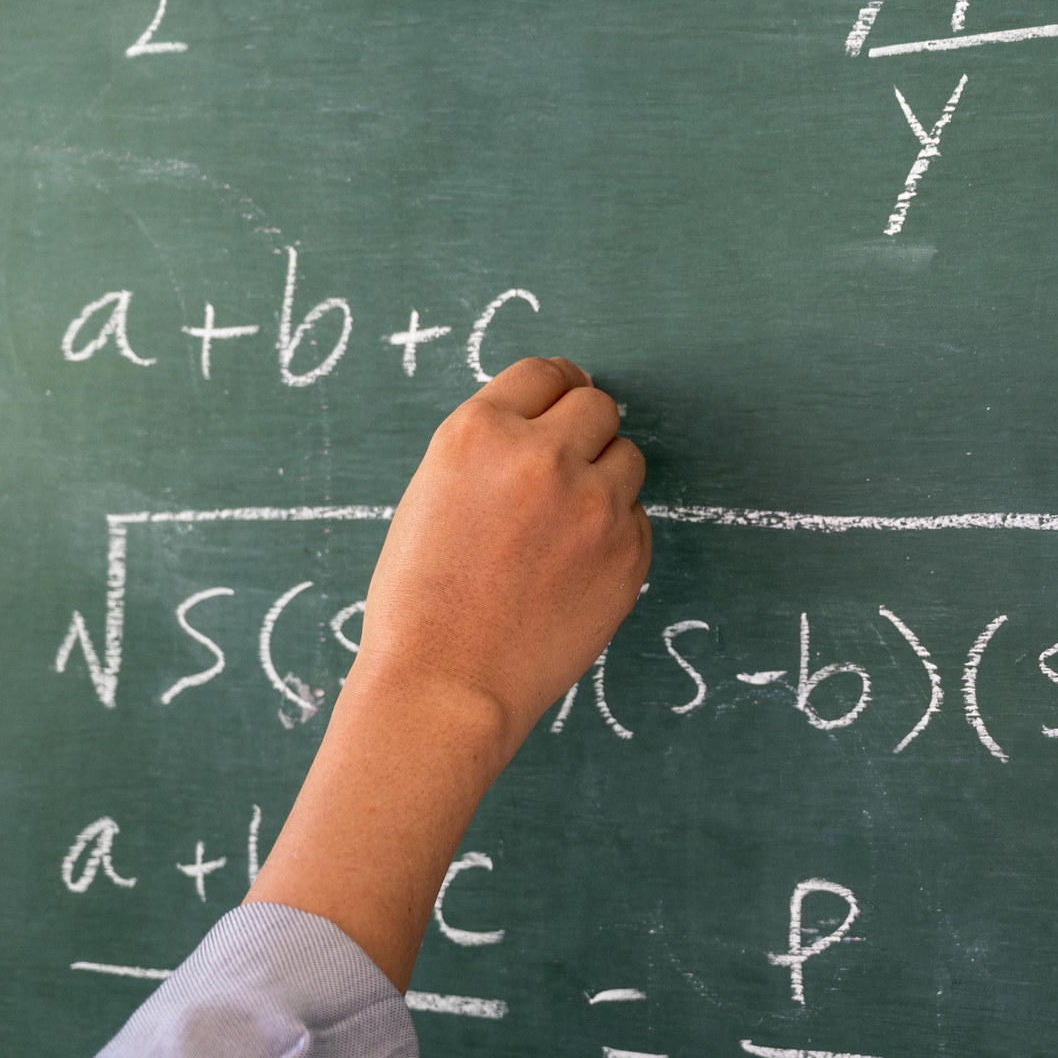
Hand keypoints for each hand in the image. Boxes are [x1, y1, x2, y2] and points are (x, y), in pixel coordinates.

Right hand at [249, 356, 649, 989]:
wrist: (445, 684)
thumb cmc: (420, 600)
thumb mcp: (434, 494)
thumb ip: (494, 453)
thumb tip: (551, 428)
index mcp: (482, 433)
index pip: (546, 374)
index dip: (556, 388)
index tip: (562, 402)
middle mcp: (546, 457)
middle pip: (599, 407)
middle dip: (584, 430)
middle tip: (566, 466)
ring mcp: (596, 506)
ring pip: (628, 458)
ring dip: (605, 478)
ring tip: (564, 527)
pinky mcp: (629, 554)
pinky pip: (637, 518)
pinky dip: (615, 533)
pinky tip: (574, 568)